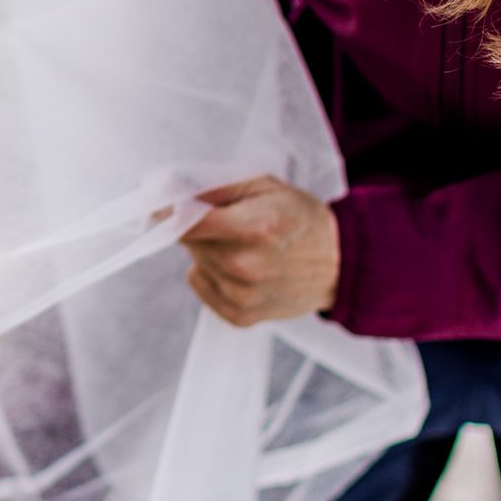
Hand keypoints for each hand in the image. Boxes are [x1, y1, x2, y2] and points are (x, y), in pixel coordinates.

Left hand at [179, 175, 338, 326]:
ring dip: (207, 251)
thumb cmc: (299, 217)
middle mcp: (246, 266)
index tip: (161, 201)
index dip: (167, 209)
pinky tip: (240, 268)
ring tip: (242, 246)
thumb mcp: (264, 186)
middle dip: (198, 227)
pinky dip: (211, 275)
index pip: (187, 221)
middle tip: (228, 221)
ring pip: (195, 262)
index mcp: (256, 228)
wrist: (339, 264)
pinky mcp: (240, 316)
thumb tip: (166, 185)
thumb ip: (214, 185)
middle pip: (189, 241)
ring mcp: (242, 296)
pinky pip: (201, 285)